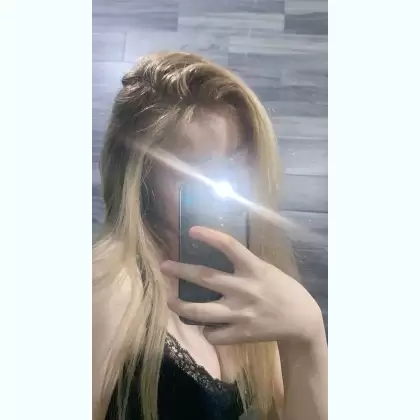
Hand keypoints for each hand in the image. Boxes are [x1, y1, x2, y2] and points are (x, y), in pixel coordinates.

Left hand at [161, 226, 324, 345]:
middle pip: (205, 278)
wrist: (302, 320)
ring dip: (181, 305)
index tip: (192, 230)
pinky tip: (205, 326)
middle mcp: (244, 289)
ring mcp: (241, 313)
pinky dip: (206, 330)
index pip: (229, 246)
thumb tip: (216, 261)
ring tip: (169, 300)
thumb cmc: (283, 290)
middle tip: (164, 266)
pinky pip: (213, 334)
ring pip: (201, 311)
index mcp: (254, 269)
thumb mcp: (266, 270)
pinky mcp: (241, 334)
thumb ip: (244, 267)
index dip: (210, 236)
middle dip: (181, 271)